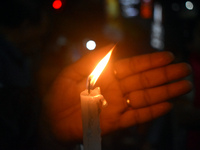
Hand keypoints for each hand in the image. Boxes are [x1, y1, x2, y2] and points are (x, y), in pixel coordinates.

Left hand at [43, 44, 191, 141]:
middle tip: (184, 69)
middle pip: (144, 81)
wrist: (52, 119)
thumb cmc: (58, 94)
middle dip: (164, 75)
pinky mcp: (116, 122)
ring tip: (183, 86)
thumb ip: (92, 60)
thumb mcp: (72, 72)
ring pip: (145, 97)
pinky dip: (152, 111)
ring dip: (164, 92)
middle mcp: (116, 89)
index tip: (167, 56)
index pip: (133, 66)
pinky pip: (137, 116)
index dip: (150, 61)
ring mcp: (117, 106)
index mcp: (107, 76)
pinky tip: (167, 105)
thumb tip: (113, 45)